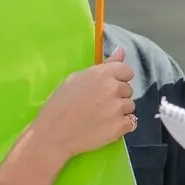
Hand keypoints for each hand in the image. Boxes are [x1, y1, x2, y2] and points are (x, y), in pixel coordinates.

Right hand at [31, 46, 135, 160]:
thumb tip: (122, 51)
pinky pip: (131, 123)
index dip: (118, 79)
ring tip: (101, 117)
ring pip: (130, 106)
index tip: (108, 87)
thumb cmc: (60, 105)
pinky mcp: (120, 126)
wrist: (53, 134)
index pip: (127, 71)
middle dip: (117, 96)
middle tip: (99, 105)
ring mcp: (118, 108)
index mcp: (102, 74)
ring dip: (120, 111)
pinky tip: (106, 127)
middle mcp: (113, 88)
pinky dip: (121, 126)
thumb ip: (103, 65)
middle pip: (128, 90)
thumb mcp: (76, 78)